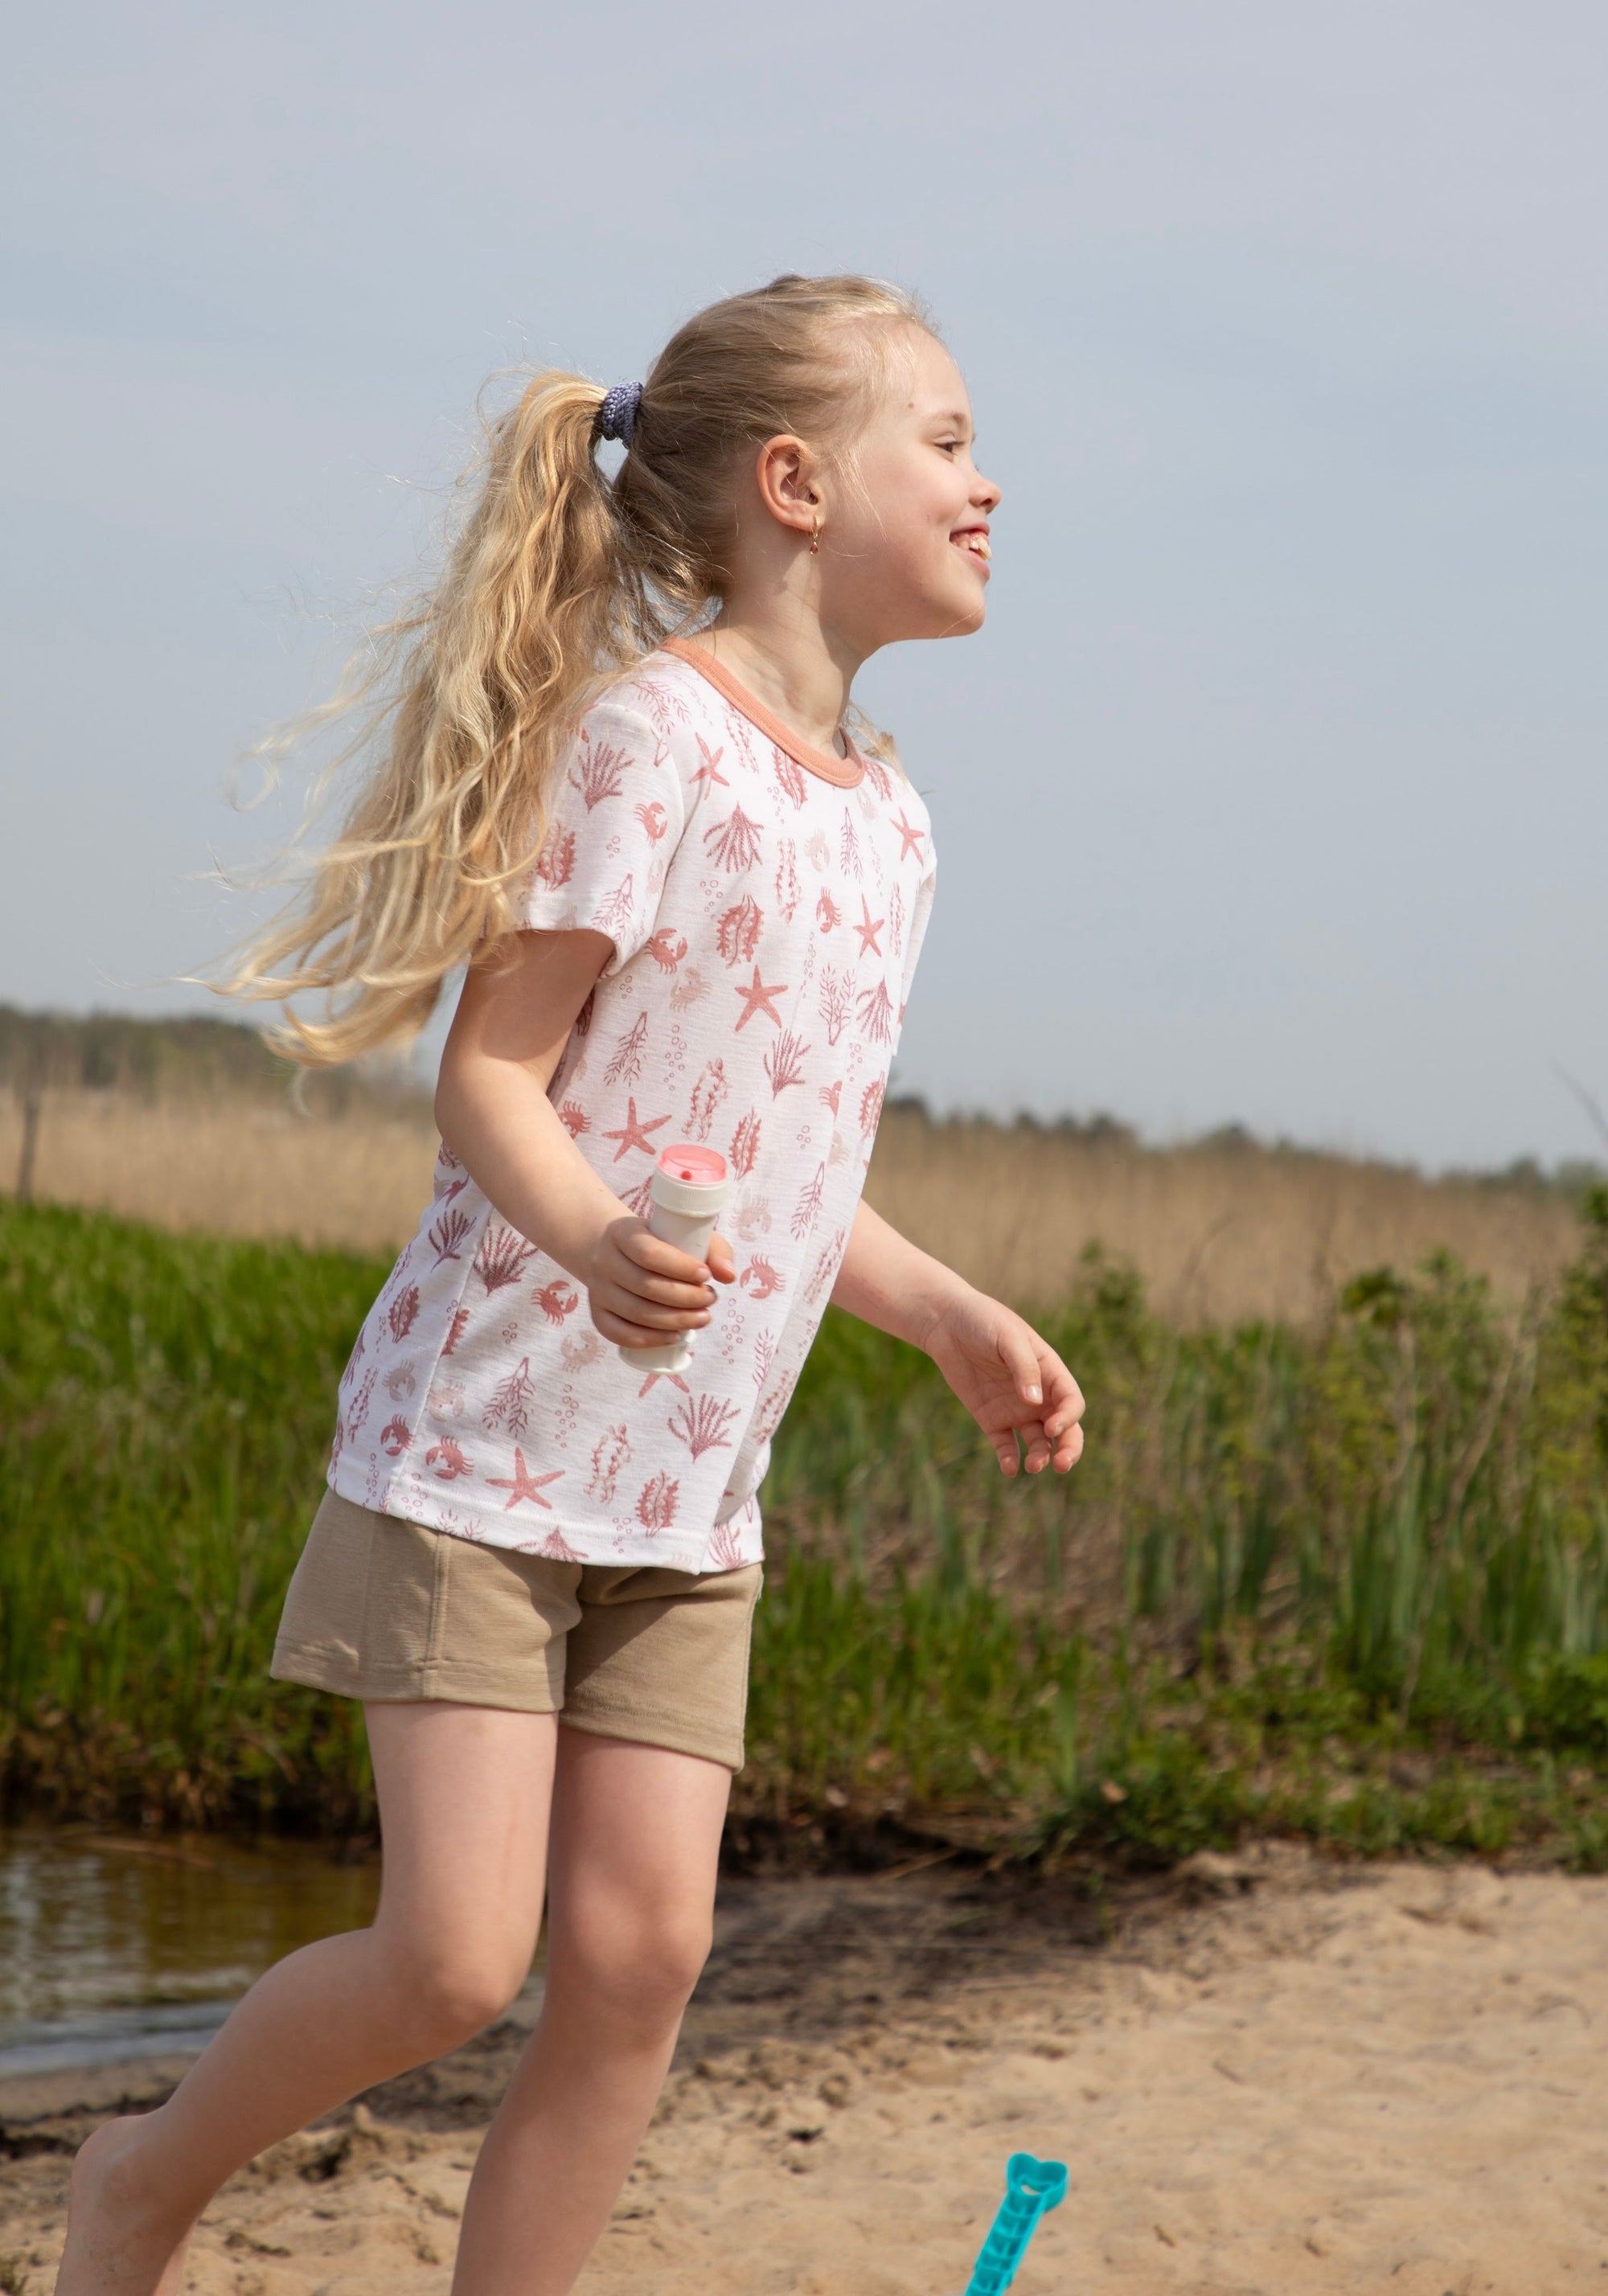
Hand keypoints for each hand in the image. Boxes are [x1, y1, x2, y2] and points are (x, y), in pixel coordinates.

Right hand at [584, 1216, 736, 1348]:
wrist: (615, 1252)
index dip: (680, 1267)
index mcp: (622, 1233)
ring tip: (703, 1317)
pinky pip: (618, 1333)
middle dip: (686, 1298)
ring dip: (675, 1320)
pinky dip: (649, 1339)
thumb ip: (712, 1250)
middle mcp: (604, 1261)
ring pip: (635, 1312)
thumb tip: (728, 1276)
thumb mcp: (682, 1235)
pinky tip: (675, 1336)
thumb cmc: (659, 1244)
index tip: (706, 1275)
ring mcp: (598, 1290)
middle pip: (645, 1286)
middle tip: (710, 1298)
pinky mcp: (597, 1313)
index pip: (648, 1253)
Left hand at [922, 1287, 1084, 1476]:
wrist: (947, 1323)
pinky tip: (1009, 1468)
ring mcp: (1016, 1409)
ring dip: (1040, 1457)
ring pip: (1038, 1442)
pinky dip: (1009, 1459)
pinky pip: (1006, 1445)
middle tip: (1062, 1465)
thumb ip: (1024, 1367)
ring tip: (1031, 1467)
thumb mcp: (1007, 1337)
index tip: (1052, 1427)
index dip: (1068, 1417)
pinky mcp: (992, 1419)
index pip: (1071, 1401)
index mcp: (1050, 1372)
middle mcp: (1038, 1395)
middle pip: (1064, 1429)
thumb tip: (1034, 1401)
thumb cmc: (984, 1321)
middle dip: (1068, 1449)